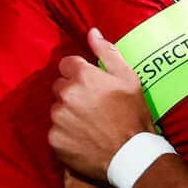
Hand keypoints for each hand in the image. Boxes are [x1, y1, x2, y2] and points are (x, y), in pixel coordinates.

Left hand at [49, 29, 149, 181]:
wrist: (130, 156)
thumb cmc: (133, 115)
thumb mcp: (128, 78)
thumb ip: (107, 52)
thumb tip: (92, 32)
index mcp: (82, 76)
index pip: (66, 64)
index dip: (79, 74)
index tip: (91, 86)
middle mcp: (66, 94)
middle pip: (59, 87)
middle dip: (72, 93)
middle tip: (92, 107)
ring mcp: (58, 118)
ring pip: (57, 109)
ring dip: (68, 114)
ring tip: (89, 125)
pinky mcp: (54, 139)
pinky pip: (55, 131)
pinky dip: (65, 134)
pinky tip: (83, 139)